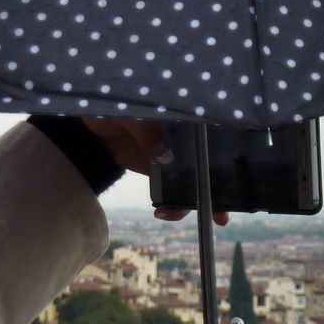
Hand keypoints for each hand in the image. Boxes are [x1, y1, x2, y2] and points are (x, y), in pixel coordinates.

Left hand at [81, 118, 228, 224]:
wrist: (88, 127)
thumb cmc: (114, 108)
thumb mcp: (131, 113)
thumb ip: (147, 131)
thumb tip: (165, 156)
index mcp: (188, 119)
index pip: (216, 138)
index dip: (228, 156)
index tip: (235, 177)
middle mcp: (188, 138)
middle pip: (212, 165)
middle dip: (219, 190)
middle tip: (221, 214)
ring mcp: (175, 156)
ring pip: (195, 181)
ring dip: (195, 202)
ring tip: (178, 214)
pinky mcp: (160, 171)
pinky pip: (173, 190)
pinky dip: (174, 204)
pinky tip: (164, 212)